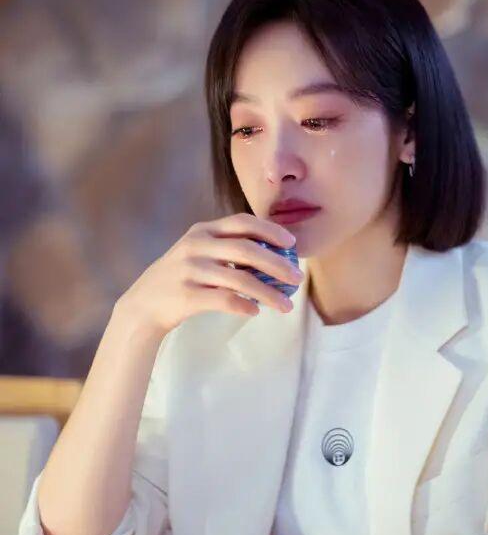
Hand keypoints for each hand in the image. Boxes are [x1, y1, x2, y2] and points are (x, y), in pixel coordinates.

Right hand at [117, 213, 303, 336]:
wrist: (143, 305)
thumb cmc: (182, 278)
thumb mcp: (199, 252)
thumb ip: (228, 248)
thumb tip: (276, 256)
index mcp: (202, 231)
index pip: (242, 222)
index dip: (270, 231)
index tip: (292, 244)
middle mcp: (196, 246)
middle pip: (247, 250)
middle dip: (278, 264)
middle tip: (298, 279)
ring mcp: (189, 270)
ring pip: (240, 279)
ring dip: (268, 293)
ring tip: (287, 306)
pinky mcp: (185, 295)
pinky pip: (224, 300)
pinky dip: (245, 305)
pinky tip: (256, 312)